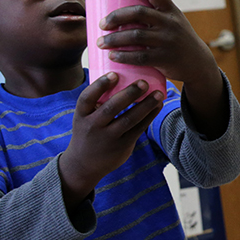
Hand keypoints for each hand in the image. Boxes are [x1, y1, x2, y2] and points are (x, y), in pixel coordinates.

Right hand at [58, 72, 163, 201]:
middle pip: (112, 108)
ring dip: (145, 105)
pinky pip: (138, 129)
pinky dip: (149, 116)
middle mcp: (93, 127)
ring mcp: (108, 138)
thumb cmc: (87, 133)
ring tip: (158, 93)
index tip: (114, 74)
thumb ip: (97, 103)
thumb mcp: (84, 118)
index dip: (100, 85)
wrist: (83, 165)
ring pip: (129, 119)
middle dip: (129, 94)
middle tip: (144, 82)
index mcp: (81, 116)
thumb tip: (121, 77)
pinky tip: (157, 106)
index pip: (87, 98)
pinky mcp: (122, 146)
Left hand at [97, 0, 219, 89]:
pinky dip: (124, 56)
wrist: (199, 64)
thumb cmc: (178, 41)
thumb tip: (122, 10)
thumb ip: (156, 15)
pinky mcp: (165, 58)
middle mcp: (171, 23)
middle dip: (116, 17)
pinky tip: (113, 56)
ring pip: (136, 35)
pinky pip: (140, 56)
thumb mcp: (174, 23)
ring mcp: (168, 41)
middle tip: (102, 24)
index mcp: (171, 11)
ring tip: (101, 43)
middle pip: (139, 13)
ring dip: (114, 39)